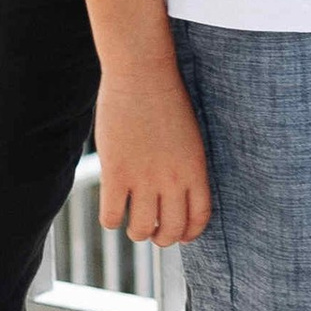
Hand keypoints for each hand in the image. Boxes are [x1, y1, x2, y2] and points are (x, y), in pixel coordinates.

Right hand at [96, 62, 211, 246]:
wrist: (142, 73)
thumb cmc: (166, 98)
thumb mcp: (189, 136)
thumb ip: (185, 166)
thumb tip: (176, 193)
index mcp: (195, 169)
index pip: (199, 219)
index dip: (189, 233)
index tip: (180, 235)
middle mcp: (173, 179)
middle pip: (171, 230)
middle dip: (163, 238)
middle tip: (154, 231)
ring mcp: (144, 178)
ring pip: (142, 230)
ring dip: (137, 232)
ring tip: (132, 222)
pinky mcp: (116, 173)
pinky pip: (112, 216)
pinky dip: (111, 220)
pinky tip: (112, 209)